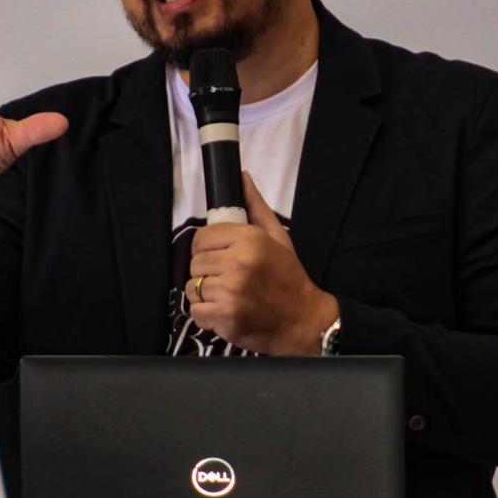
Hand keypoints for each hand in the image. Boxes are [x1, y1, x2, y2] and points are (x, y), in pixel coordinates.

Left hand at [186, 173, 339, 354]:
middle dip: (207, 271)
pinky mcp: (225, 317)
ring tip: (226, 295)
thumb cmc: (289, 277)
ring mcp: (230, 292)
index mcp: (249, 240)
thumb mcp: (278, 237)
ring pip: (193, 288)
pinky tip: (225, 311)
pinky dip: (206, 314)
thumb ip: (256, 207)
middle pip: (195, 263)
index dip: (206, 248)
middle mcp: (238, 263)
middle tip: (226, 278)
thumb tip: (241, 177)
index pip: (201, 238)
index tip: (218, 256)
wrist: (304, 320)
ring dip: (205, 294)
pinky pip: (196, 311)